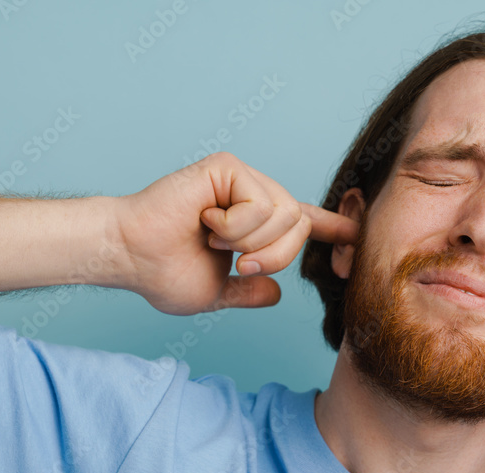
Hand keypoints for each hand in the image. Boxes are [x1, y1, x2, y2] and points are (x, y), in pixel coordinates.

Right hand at [108, 151, 357, 315]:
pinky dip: (235, 227)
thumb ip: (247, 290)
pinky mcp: (228, 167)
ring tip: (214, 241)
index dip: (330, 229)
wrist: (130, 257)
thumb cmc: (161, 273)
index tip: (354, 236)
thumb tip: (275, 293)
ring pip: (285, 216)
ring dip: (251, 244)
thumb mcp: (215, 292)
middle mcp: (251, 196)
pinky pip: (260, 205)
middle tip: (239, 265)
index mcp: (251, 224)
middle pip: (299, 225)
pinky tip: (205, 222)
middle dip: (276, 257)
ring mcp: (241, 178)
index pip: (300, 223)